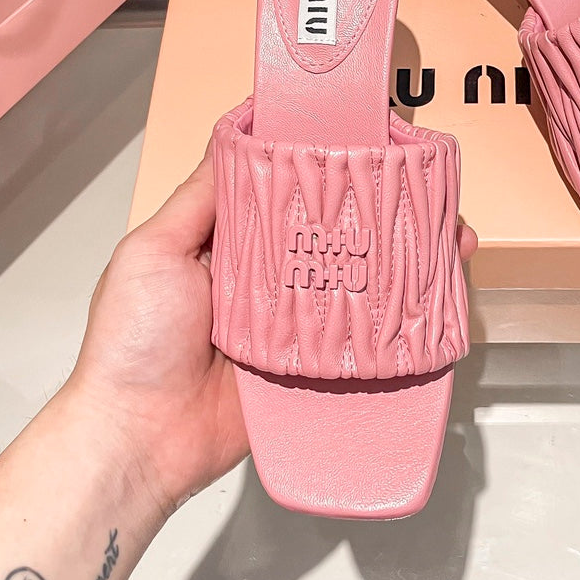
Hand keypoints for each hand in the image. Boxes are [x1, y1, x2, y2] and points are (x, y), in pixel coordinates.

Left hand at [67, 141, 479, 518]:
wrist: (139, 440)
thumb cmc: (131, 343)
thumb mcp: (153, 251)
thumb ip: (197, 199)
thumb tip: (233, 139)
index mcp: (232, 247)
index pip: (288, 196)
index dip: (326, 172)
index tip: (368, 144)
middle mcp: (269, 281)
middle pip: (333, 237)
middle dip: (380, 215)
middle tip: (425, 195)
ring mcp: (294, 325)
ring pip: (356, 284)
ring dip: (399, 263)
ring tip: (447, 240)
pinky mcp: (311, 368)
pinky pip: (357, 342)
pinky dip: (393, 325)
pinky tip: (430, 305)